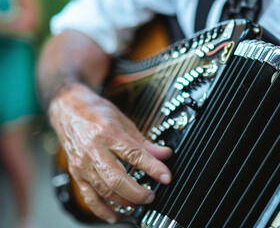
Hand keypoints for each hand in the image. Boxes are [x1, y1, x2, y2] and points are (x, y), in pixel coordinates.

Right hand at [49, 83, 171, 222]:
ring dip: (124, 201)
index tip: (166, 177)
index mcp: (108, 133)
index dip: (153, 168)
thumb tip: (164, 154)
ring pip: (104, 190)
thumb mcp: (124, 121)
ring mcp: (83, 164)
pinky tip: (115, 215)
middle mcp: (93, 150)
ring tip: (139, 202)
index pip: (134, 155)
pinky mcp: (76, 173)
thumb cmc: (96, 112)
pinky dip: (102, 209)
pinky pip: (88, 196)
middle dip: (137, 192)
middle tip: (151, 195)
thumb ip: (144, 141)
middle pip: (117, 179)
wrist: (67, 109)